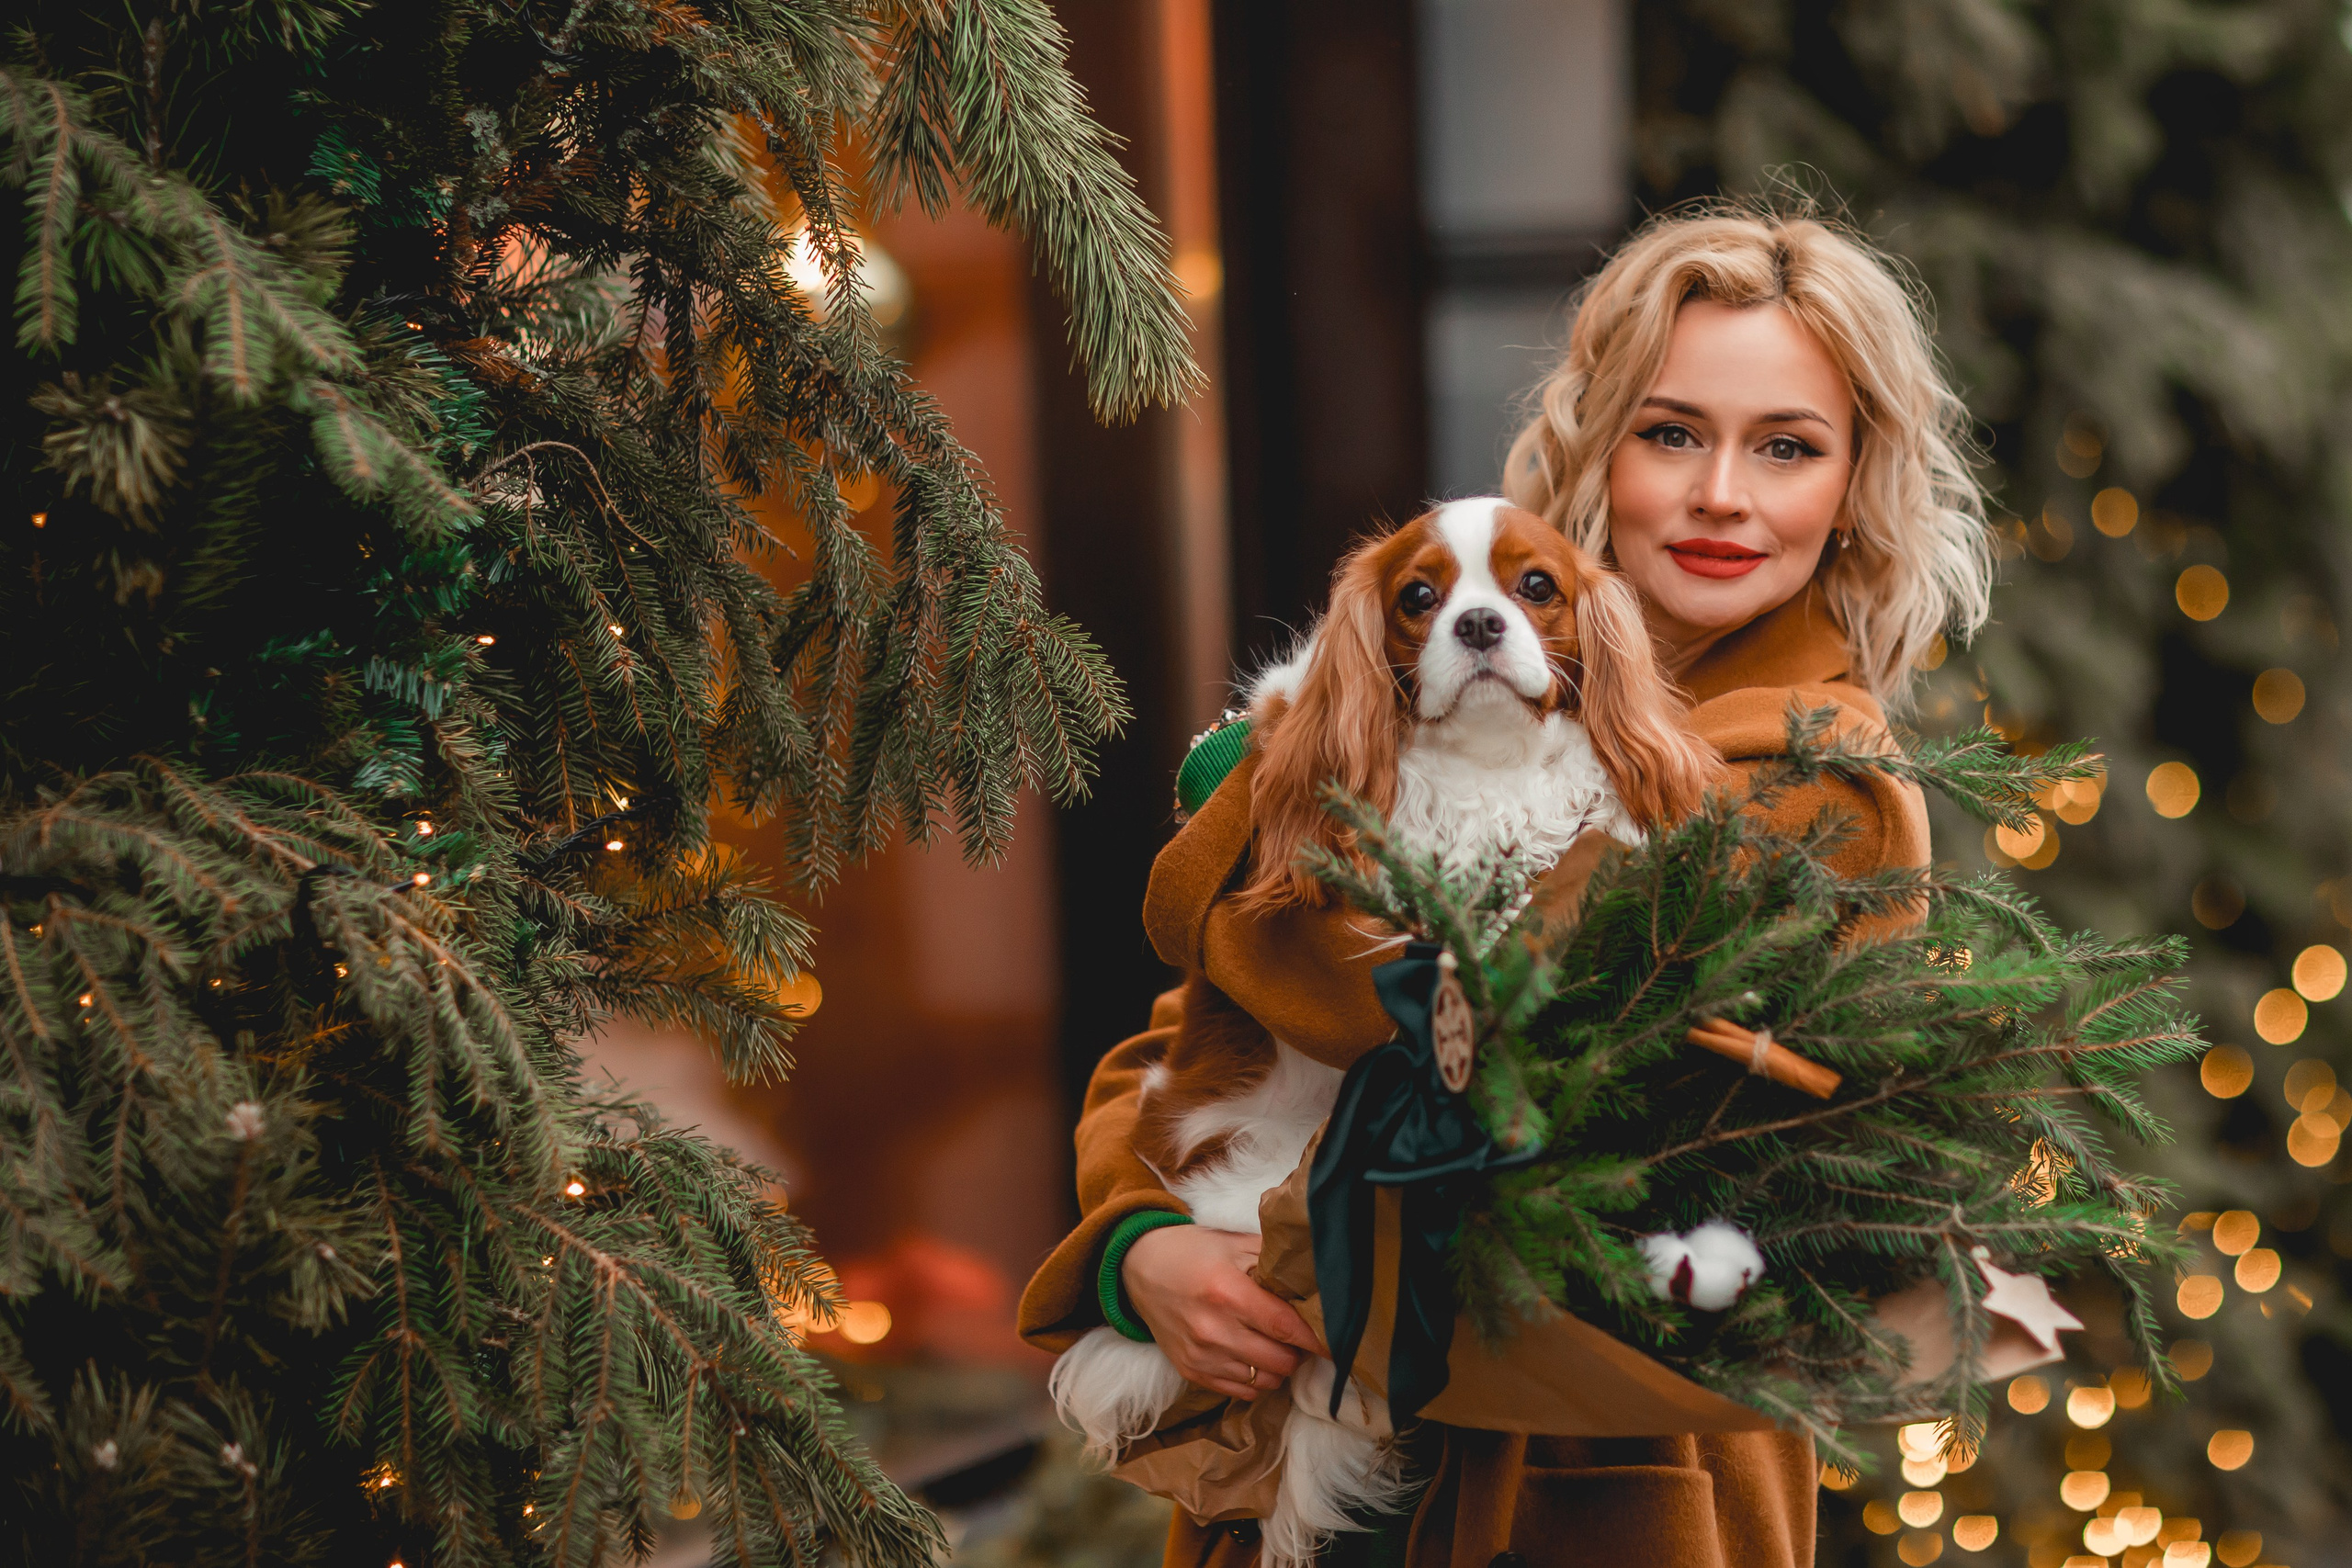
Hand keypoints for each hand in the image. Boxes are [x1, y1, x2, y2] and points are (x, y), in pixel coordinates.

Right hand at [1121, 1224, 1323, 1400]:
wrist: (1140, 1268)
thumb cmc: (1193, 1252)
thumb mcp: (1234, 1244)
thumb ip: (1273, 1260)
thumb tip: (1315, 1277)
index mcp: (1227, 1291)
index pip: (1286, 1327)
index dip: (1316, 1338)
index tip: (1336, 1340)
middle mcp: (1213, 1329)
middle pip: (1279, 1360)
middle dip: (1298, 1352)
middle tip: (1300, 1337)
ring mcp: (1200, 1355)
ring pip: (1263, 1380)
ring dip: (1278, 1367)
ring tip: (1277, 1346)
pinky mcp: (1190, 1371)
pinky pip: (1240, 1391)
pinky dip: (1255, 1379)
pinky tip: (1254, 1356)